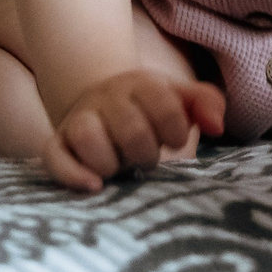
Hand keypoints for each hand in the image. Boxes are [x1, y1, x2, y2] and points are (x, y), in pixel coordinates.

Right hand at [39, 69, 225, 192]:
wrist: (102, 98)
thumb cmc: (149, 109)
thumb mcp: (180, 98)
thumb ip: (206, 104)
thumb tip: (216, 127)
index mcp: (141, 84)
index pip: (163, 103)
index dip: (175, 129)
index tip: (174, 140)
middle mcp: (107, 98)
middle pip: (130, 127)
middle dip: (146, 152)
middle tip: (147, 158)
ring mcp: (80, 120)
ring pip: (88, 136)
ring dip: (110, 162)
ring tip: (119, 169)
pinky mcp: (59, 142)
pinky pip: (54, 156)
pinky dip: (72, 174)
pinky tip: (95, 186)